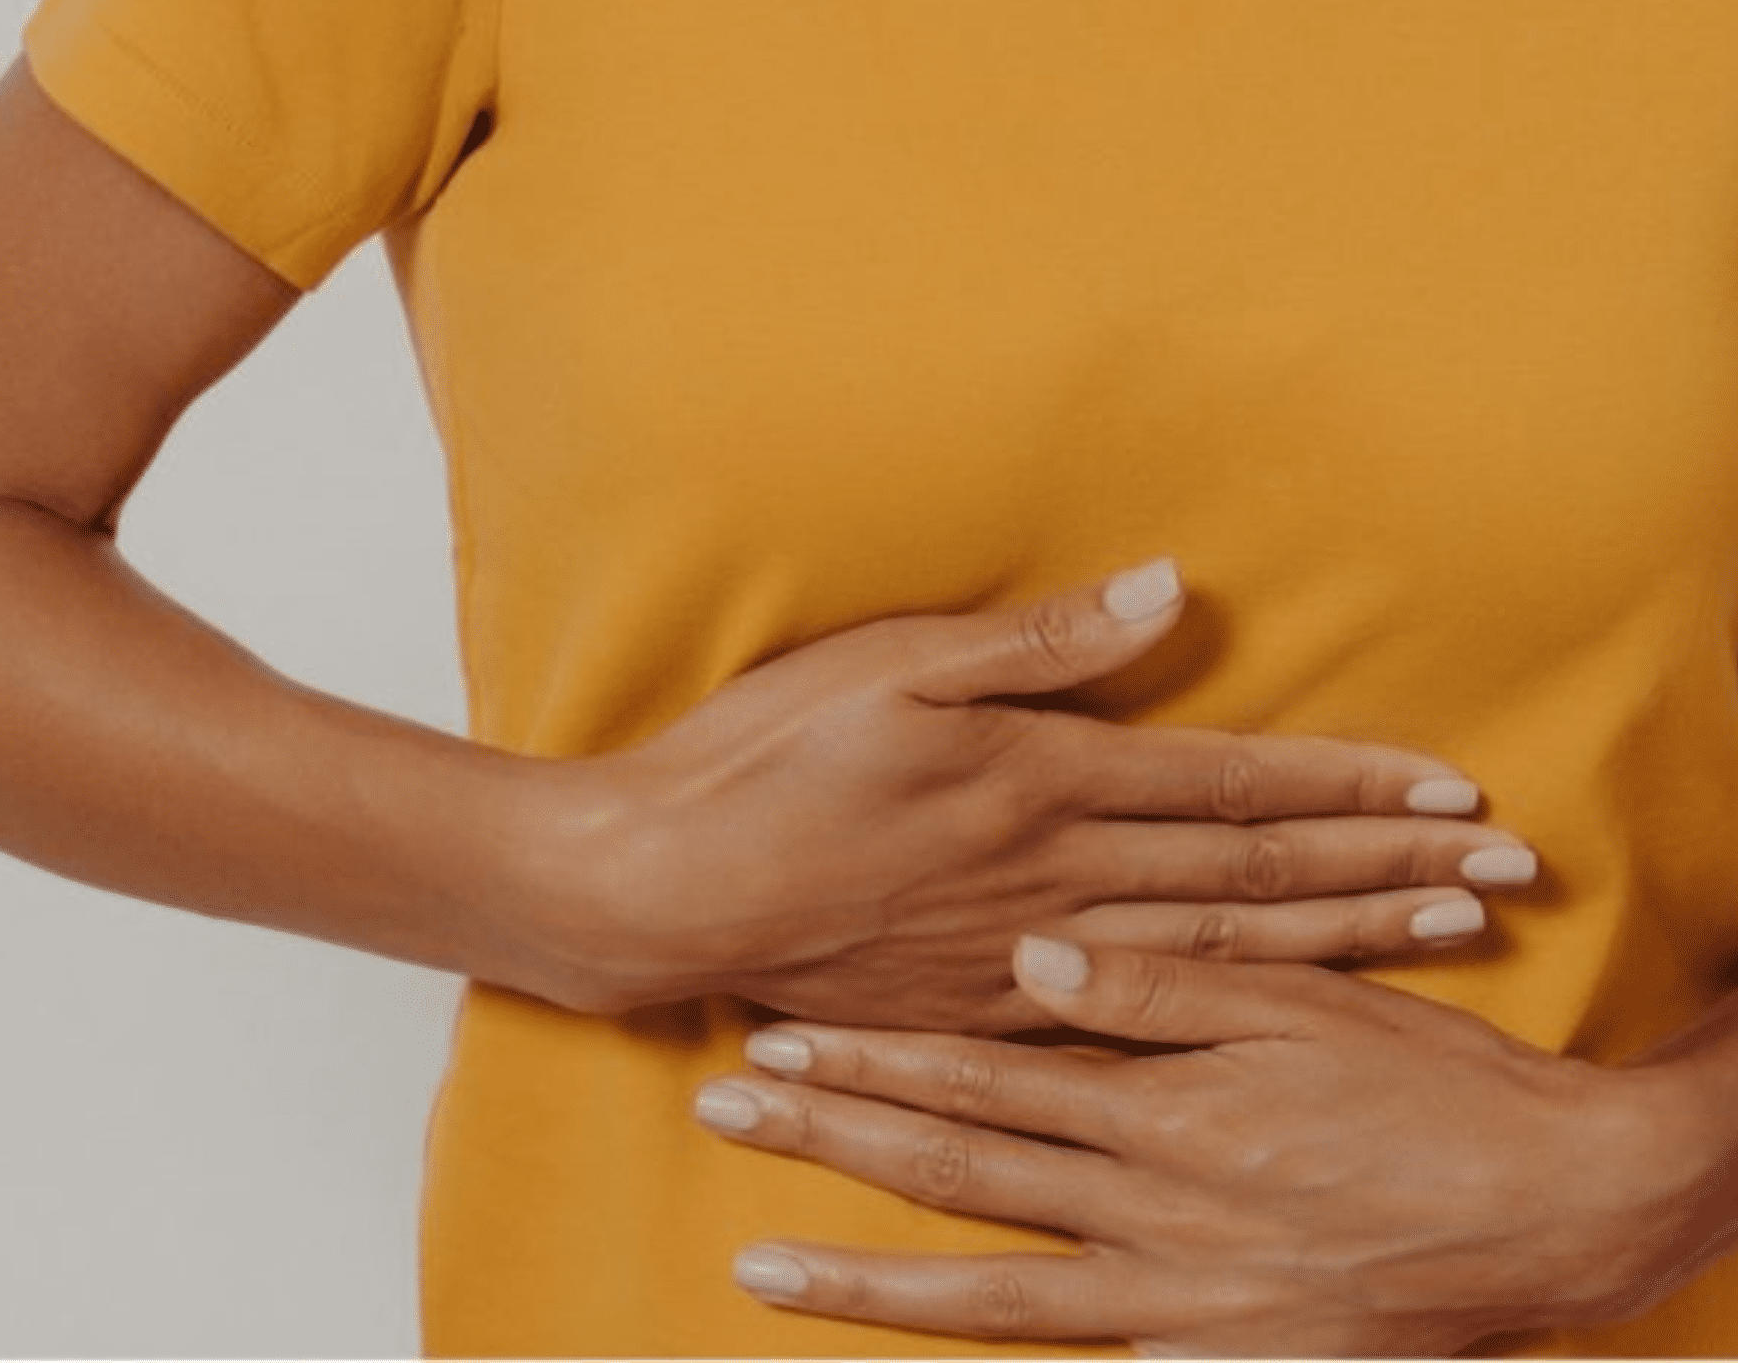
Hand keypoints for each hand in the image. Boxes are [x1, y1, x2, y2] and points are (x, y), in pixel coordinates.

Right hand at [516, 559, 1536, 1026]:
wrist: (660, 889)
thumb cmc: (761, 762)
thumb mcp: (890, 665)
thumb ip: (1036, 641)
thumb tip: (1166, 593)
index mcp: (1042, 780)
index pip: (1233, 786)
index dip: (1350, 787)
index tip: (1455, 792)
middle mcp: (1056, 876)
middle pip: (1254, 877)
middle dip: (1387, 870)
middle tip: (1501, 876)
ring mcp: (1025, 953)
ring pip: (1219, 953)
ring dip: (1340, 942)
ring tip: (1439, 936)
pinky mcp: (982, 1006)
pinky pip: (1139, 1017)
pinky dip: (1230, 1014)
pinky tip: (1283, 1017)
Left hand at [694, 936, 1737, 1355]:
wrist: (1566, 1212)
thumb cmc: (1437, 1091)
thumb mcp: (1307, 1006)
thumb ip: (1163, 984)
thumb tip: (1030, 962)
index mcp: (1161, 1110)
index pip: (975, 1079)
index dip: (865, 1060)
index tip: (770, 1042)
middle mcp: (1150, 1213)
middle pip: (953, 1177)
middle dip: (826, 1146)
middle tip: (718, 1116)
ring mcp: (1179, 1304)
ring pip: (989, 1296)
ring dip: (864, 1280)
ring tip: (756, 1271)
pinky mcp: (1217, 1361)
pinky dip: (1000, 1362)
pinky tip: (916, 1358)